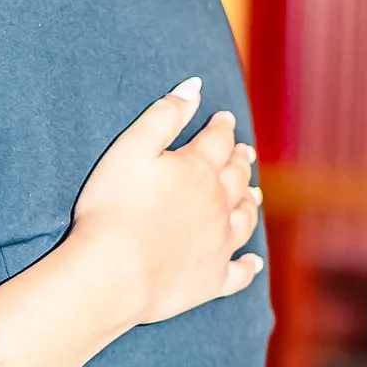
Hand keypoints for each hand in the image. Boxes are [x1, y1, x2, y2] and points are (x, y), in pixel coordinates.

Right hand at [0, 78, 260, 366]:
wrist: (114, 271)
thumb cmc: (112, 207)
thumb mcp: (131, 149)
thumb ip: (164, 115)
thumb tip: (194, 86)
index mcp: (197, 169)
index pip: (217, 140)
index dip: (221, 127)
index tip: (224, 118)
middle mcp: (217, 204)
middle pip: (236, 177)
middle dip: (240, 161)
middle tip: (244, 153)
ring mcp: (218, 244)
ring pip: (244, 219)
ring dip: (249, 204)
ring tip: (254, 196)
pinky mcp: (212, 280)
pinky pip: (238, 273)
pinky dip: (248, 266)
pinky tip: (253, 263)